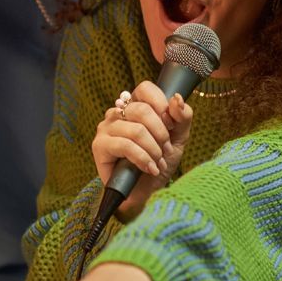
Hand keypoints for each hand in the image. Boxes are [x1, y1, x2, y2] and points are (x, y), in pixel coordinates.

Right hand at [93, 80, 192, 217]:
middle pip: (142, 110)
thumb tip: (176, 98)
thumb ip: (182, 117)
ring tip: (157, 163)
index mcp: (135, 106)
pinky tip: (149, 169)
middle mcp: (117, 113)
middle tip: (165, 150)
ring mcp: (106, 128)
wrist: (148, 192)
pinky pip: (125, 145)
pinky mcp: (99, 146)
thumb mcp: (178, 138)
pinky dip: (143, 158)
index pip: (145, 88)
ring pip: (136, 130)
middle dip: (161, 134)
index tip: (170, 126)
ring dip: (153, 150)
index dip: (161, 105)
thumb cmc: (160, 162)